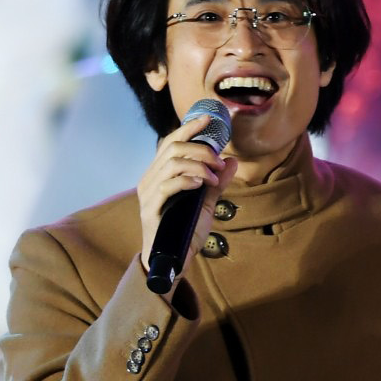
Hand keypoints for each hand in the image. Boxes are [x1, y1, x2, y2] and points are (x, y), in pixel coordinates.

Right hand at [134, 111, 237, 259]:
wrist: (171, 262)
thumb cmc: (184, 232)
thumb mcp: (205, 204)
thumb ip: (216, 183)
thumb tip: (232, 162)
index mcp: (159, 175)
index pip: (170, 142)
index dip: (188, 128)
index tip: (208, 118)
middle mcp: (149, 180)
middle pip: (172, 148)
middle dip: (200, 149)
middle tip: (219, 161)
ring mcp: (148, 194)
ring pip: (171, 163)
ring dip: (198, 165)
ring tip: (214, 177)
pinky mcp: (151, 209)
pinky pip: (168, 185)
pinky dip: (187, 180)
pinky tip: (201, 184)